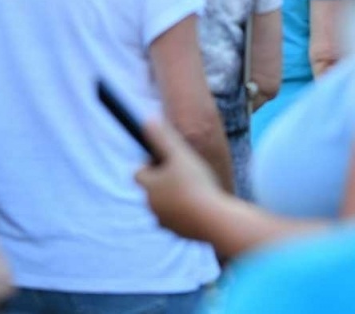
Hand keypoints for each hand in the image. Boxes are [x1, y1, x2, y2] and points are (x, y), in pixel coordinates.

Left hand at [134, 117, 227, 240]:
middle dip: (164, 181)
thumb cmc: (196, 183)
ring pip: (166, 205)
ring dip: (176, 197)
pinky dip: (187, 212)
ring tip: (196, 189)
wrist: (215, 220)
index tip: (170, 160)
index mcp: (149, 187)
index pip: (139, 172)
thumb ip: (162, 137)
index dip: (152, 164)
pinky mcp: (181, 233)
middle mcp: (153, 206)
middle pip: (153, 189)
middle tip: (185, 173)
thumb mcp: (179, 154)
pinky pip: (180, 219)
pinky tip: (203, 205)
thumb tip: (147, 120)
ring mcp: (166, 222)